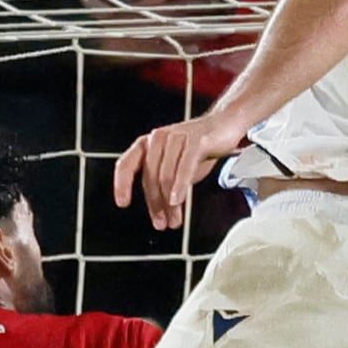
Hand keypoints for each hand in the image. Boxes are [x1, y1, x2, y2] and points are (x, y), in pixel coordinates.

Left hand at [112, 105, 254, 233]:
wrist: (225, 125)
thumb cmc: (198, 147)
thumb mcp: (176, 168)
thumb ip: (165, 186)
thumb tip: (162, 214)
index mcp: (148, 143)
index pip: (126, 164)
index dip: (122, 184)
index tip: (123, 202)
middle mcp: (158, 138)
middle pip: (151, 177)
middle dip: (155, 204)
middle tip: (162, 223)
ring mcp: (176, 137)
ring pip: (166, 176)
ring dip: (169, 203)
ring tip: (174, 220)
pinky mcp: (195, 140)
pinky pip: (184, 167)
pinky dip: (180, 186)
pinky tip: (177, 201)